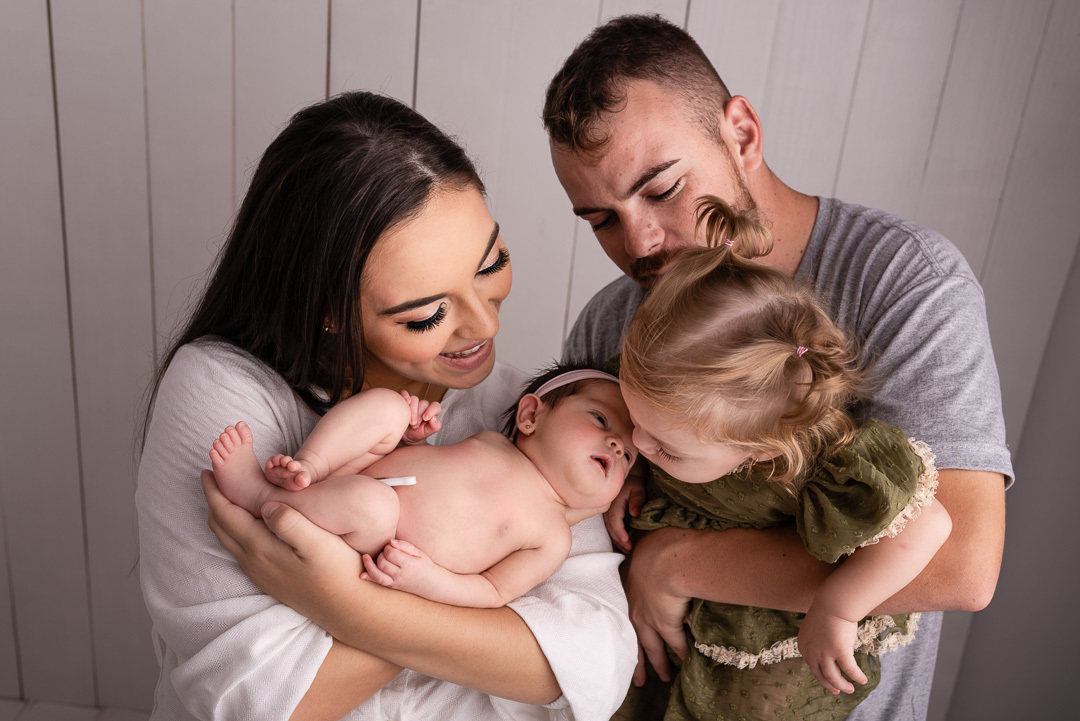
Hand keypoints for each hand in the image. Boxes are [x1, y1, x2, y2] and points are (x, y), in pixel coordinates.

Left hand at [202, 470, 363, 618]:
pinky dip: (235, 527)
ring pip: (229, 539)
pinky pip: (241, 548)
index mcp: (261, 548)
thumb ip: (290, 522)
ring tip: (228, 493)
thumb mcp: (318, 542)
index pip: (226, 514)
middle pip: (221, 527)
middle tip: (214, 477)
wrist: (348, 608)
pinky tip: (250, 520)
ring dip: (224, 514)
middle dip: (214, 500)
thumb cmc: (339, 571)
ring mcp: (260, 572)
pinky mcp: (269, 578)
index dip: (215, 491)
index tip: (208, 469)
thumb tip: (265, 504)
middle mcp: (253, 562)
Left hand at [362, 539, 444, 597]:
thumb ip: (405, 546)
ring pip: (378, 574)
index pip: (391, 553)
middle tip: (386, 552)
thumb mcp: (419, 553)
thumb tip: (390, 542)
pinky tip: (362, 575)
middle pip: (383, 563)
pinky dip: (369, 578)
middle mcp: (401, 575)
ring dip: (370, 565)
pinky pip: (379, 583)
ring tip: (366, 557)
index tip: (391, 546)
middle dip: (381, 554)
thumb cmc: (426, 565)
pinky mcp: (393, 586)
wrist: (432, 584)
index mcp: (409, 564)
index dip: (388, 547)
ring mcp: (396, 582)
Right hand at [399, 390, 441, 443]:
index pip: (435, 406)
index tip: (425, 418)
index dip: (431, 410)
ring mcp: (412, 402)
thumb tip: (434, 418)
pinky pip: (404, 393)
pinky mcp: (402, 400)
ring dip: (412, 410)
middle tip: (414, 425)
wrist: (403, 436)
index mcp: (431, 411)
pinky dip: (405, 396)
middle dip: (419, 415)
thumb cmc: (416, 434)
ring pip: (414, 399)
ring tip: (409, 421)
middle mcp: (422, 405)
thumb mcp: (426, 433)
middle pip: (423, 403)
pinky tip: (406, 402)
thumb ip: (434, 426)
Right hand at [604, 474, 645, 552]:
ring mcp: (607, 513)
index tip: (627, 541)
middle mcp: (608, 509)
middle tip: (630, 550)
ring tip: (627, 550)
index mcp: (614, 503)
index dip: (620, 532)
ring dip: (617, 541)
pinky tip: (623, 544)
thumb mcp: (638, 489)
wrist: (628, 477)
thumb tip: (634, 514)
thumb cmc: (635, 483)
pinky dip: (616, 537)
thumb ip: (637, 500)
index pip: (614, 520)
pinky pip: (610, 528)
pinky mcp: (609, 515)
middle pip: (610, 528)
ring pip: (609, 530)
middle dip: (619, 540)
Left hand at [622, 530, 690, 682]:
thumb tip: (646, 541)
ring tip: (663, 676)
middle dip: (637, 660)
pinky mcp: (667, 625)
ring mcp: (650, 619)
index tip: (624, 638)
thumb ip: (645, 549)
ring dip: (659, 663)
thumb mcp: (644, 545)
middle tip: (638, 678)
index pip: (625, 612)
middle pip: (635, 639)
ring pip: (653, 647)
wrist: (665, 560)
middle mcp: (635, 608)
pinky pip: (676, 644)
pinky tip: (686, 661)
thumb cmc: (655, 546)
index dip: (626, 626)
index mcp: (627, 588)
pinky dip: (681, 652)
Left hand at [798, 605, 866, 694]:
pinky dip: (857, 677)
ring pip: (833, 677)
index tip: (829, 681)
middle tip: (838, 691)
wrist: (833, 603)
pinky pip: (850, 670)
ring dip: (842, 686)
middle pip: (821, 675)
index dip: (822, 676)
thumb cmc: (827, 611)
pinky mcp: (840, 653)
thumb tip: (833, 653)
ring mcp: (824, 654)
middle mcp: (811, 653)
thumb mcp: (817, 629)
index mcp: (803, 646)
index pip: (812, 666)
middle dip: (830, 685)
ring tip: (850, 690)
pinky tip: (863, 680)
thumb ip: (820, 643)